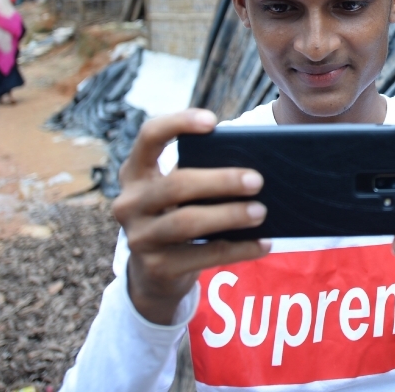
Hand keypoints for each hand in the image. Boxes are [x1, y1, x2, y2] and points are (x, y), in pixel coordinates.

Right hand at [111, 109, 270, 324]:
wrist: (155, 272)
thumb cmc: (178, 214)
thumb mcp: (181, 192)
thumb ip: (202, 174)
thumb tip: (254, 168)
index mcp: (136, 172)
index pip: (149, 136)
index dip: (178, 124)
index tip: (213, 122)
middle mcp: (130, 202)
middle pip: (176, 184)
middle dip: (221, 181)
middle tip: (258, 180)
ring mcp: (139, 237)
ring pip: (187, 222)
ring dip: (229, 215)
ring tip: (261, 211)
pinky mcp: (156, 267)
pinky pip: (204, 255)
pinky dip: (239, 249)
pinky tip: (264, 243)